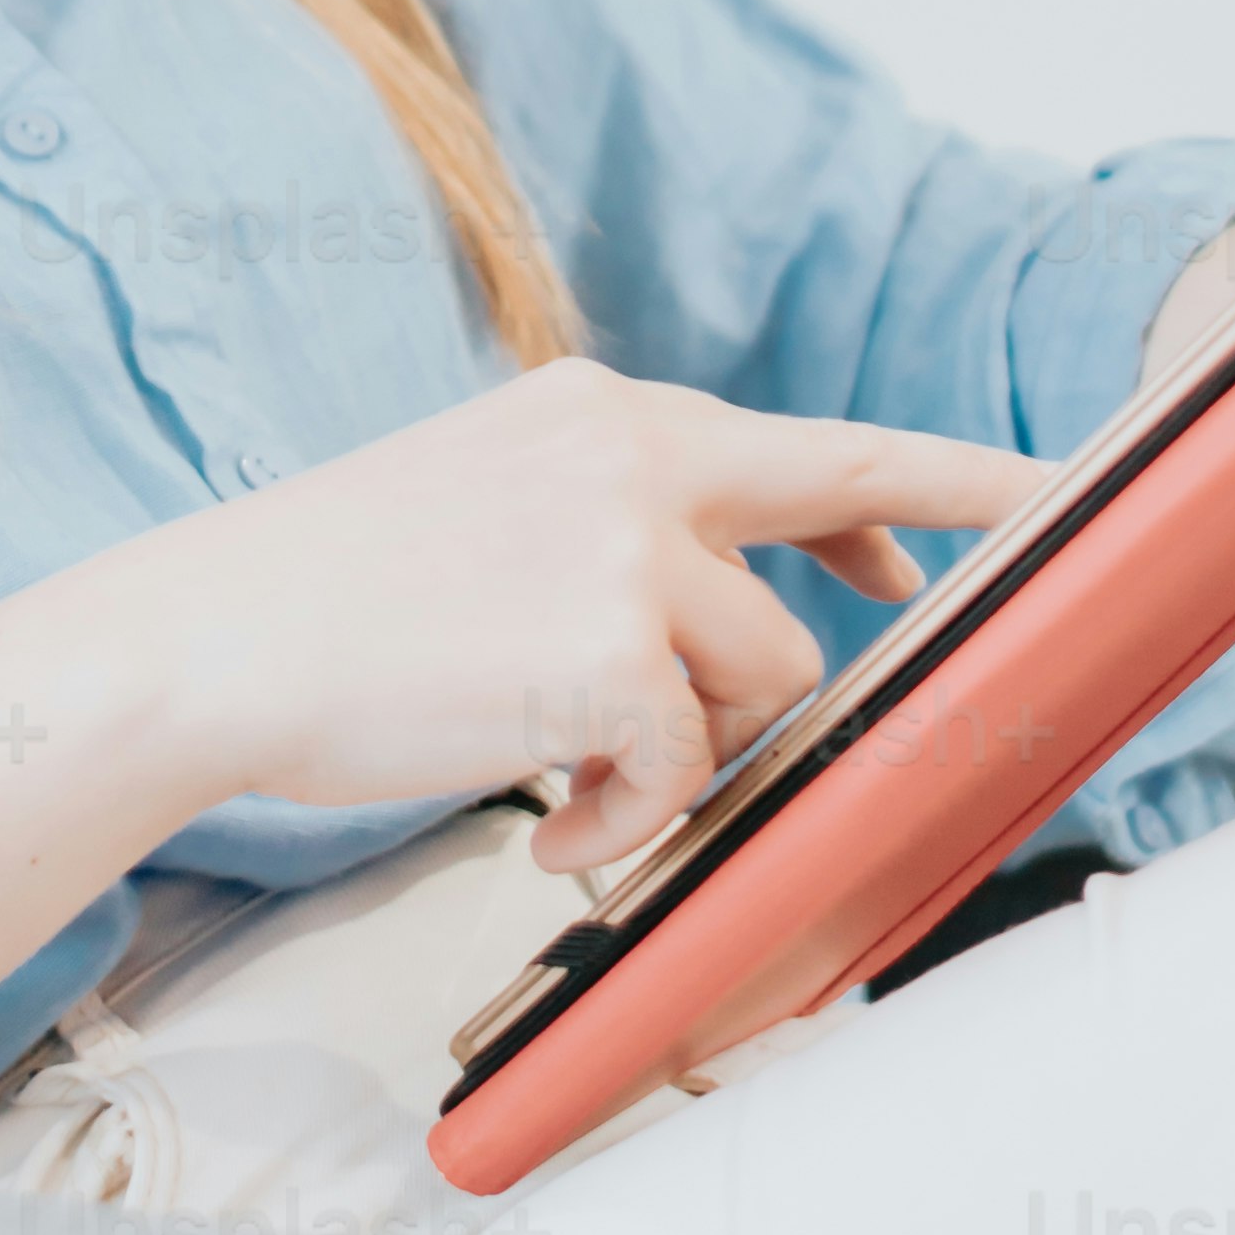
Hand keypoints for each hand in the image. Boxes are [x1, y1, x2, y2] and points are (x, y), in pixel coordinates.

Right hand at [141, 356, 1043, 871]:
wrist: (212, 638)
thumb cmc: (331, 599)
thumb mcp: (493, 505)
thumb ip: (623, 532)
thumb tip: (749, 620)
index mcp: (607, 414)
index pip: (805, 441)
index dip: (927, 477)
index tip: (1022, 487)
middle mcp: (636, 454)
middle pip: (840, 508)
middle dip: (943, 534)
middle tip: (1021, 565)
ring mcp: (631, 544)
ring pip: (766, 679)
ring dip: (689, 753)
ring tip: (572, 779)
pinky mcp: (612, 647)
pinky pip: (683, 770)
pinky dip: (622, 818)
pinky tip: (545, 820)